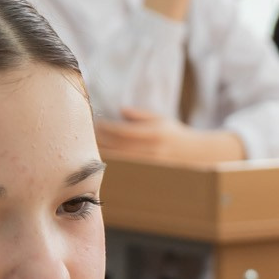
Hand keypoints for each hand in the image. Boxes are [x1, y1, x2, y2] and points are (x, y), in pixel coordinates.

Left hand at [96, 107, 246, 163]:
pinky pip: (125, 163)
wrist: (191, 152)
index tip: (96, 122)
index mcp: (153, 132)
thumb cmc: (173, 132)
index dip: (108, 127)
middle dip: (102, 139)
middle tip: (88, 132)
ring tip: (91, 144)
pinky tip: (103, 155)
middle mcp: (150, 148)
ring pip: (120, 157)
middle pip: (119, 145)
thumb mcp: (159, 118)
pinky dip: (113, 159)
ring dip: (104, 150)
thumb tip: (121, 110)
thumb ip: (140, 114)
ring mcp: (147, 160)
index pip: (124, 131)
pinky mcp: (145, 168)